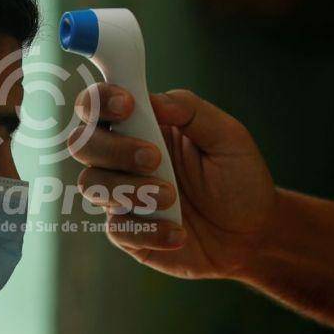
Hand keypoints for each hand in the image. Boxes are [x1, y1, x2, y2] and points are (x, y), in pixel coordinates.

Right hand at [68, 84, 277, 278]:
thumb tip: (153, 99)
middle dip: (114, 148)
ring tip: (171, 198)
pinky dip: (148, 229)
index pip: (98, 103)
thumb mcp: (227, 136)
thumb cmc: (239, 179)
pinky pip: (116, 227)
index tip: (126, 105)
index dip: (99, 99)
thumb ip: (190, 110)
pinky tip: (178, 232)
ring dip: (130, 189)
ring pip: (90, 184)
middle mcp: (122, 157)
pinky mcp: (126, 231)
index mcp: (142, 125)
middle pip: (81, 142)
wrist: (252, 235)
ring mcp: (121, 194)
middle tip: (154, 158)